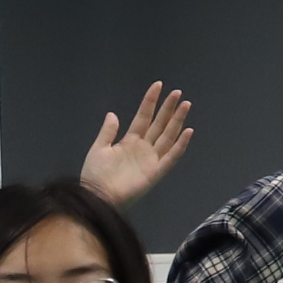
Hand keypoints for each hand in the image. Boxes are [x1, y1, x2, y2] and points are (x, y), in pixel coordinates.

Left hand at [74, 82, 191, 204]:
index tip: (158, 85)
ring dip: (177, 121)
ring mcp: (151, 159)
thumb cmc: (94, 175)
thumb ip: (107, 132)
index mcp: (129, 141)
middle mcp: (143, 148)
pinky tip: (188, 131)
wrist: (96, 197)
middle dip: (168, 108)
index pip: (143, 117)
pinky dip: (180, 145)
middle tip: (177, 93)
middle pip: (159, 124)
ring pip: (168, 136)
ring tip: (185, 105)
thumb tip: (112, 114)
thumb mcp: (98, 149)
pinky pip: (171, 157)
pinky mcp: (156, 172)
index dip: (150, 101)